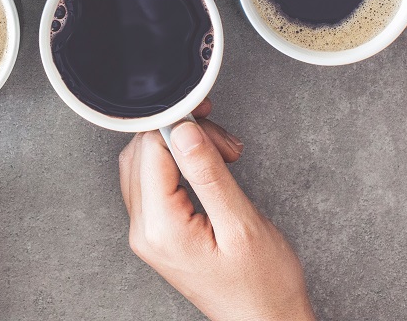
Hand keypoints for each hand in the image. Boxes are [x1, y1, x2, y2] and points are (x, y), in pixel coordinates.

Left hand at [119, 101, 314, 320]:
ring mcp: (147, 234)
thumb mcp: (242, 224)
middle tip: (225, 143)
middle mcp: (144, 231)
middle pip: (143, 153)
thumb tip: (184, 130)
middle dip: (182, 134)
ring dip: (179, 147)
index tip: (212, 122)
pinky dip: (176, 164)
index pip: (152, 150)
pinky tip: (206, 166)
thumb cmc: (263, 285)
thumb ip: (209, 174)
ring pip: (144, 164)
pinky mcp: (157, 233)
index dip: (182, 126)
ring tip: (222, 154)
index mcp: (161, 229)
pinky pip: (151, 183)